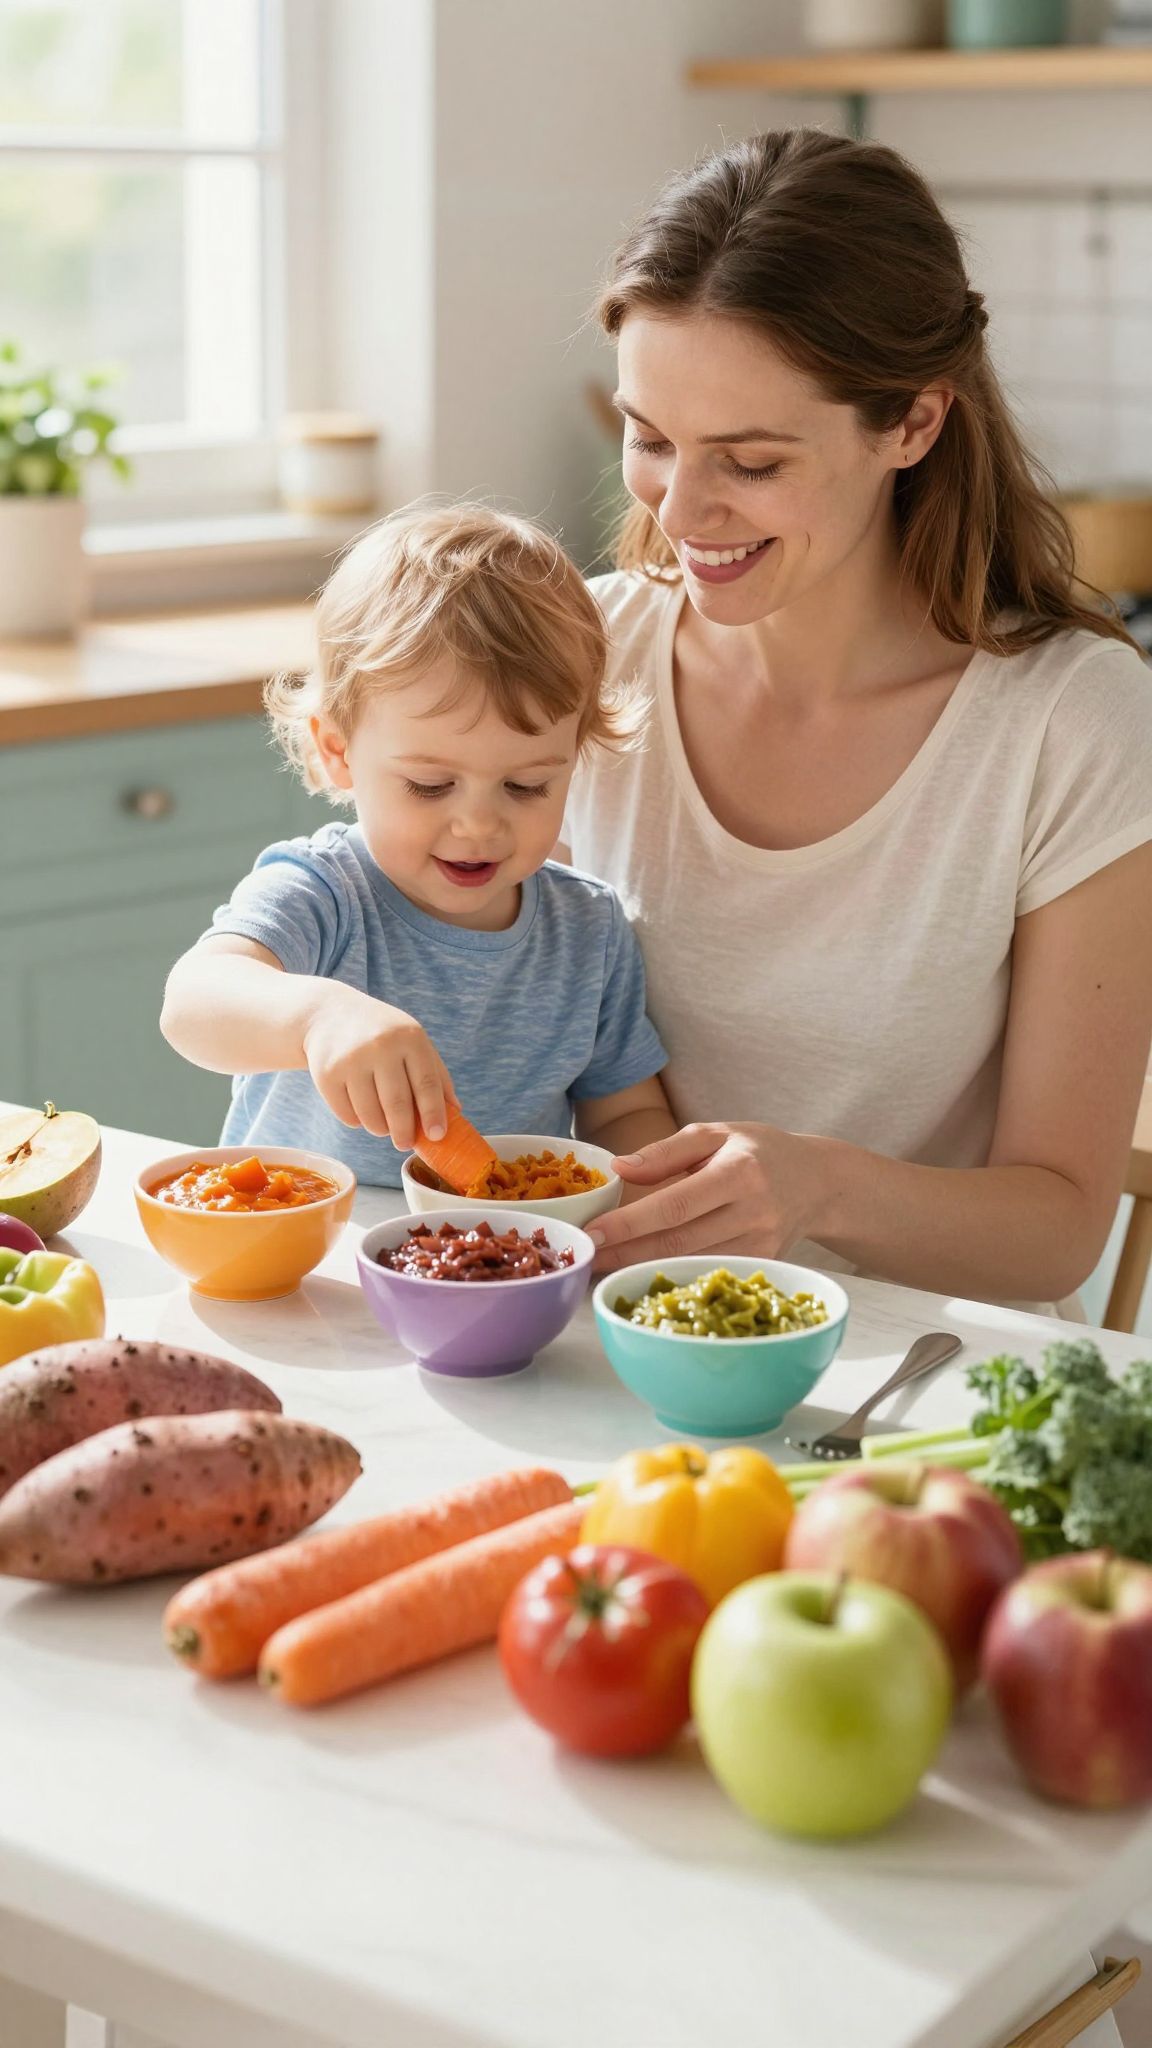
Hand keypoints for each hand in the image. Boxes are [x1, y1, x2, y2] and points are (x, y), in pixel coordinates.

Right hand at [301, 986, 453, 1150]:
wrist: (330, 1015)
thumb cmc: (382, 1033)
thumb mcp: (413, 1042)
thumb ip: (436, 1075)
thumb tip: (455, 1112)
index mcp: (409, 1037)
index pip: (426, 1083)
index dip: (434, 1113)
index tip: (437, 1136)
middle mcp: (380, 1046)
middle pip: (397, 1105)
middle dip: (405, 1133)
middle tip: (405, 1144)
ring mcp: (351, 1060)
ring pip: (371, 1116)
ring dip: (380, 1129)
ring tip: (383, 1125)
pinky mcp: (326, 1075)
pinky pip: (347, 1115)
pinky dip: (357, 1121)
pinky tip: (360, 1108)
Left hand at [587, 1121, 826, 1272]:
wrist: (818, 1182)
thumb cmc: (758, 1151)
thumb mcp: (715, 1134)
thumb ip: (666, 1151)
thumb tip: (619, 1168)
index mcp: (740, 1172)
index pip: (676, 1204)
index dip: (631, 1223)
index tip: (594, 1232)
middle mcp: (754, 1212)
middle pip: (678, 1241)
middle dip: (626, 1252)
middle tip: (585, 1258)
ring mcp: (762, 1245)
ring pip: (691, 1262)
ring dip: (643, 1268)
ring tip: (603, 1268)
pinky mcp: (763, 1265)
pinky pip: (709, 1272)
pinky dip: (673, 1275)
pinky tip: (642, 1274)